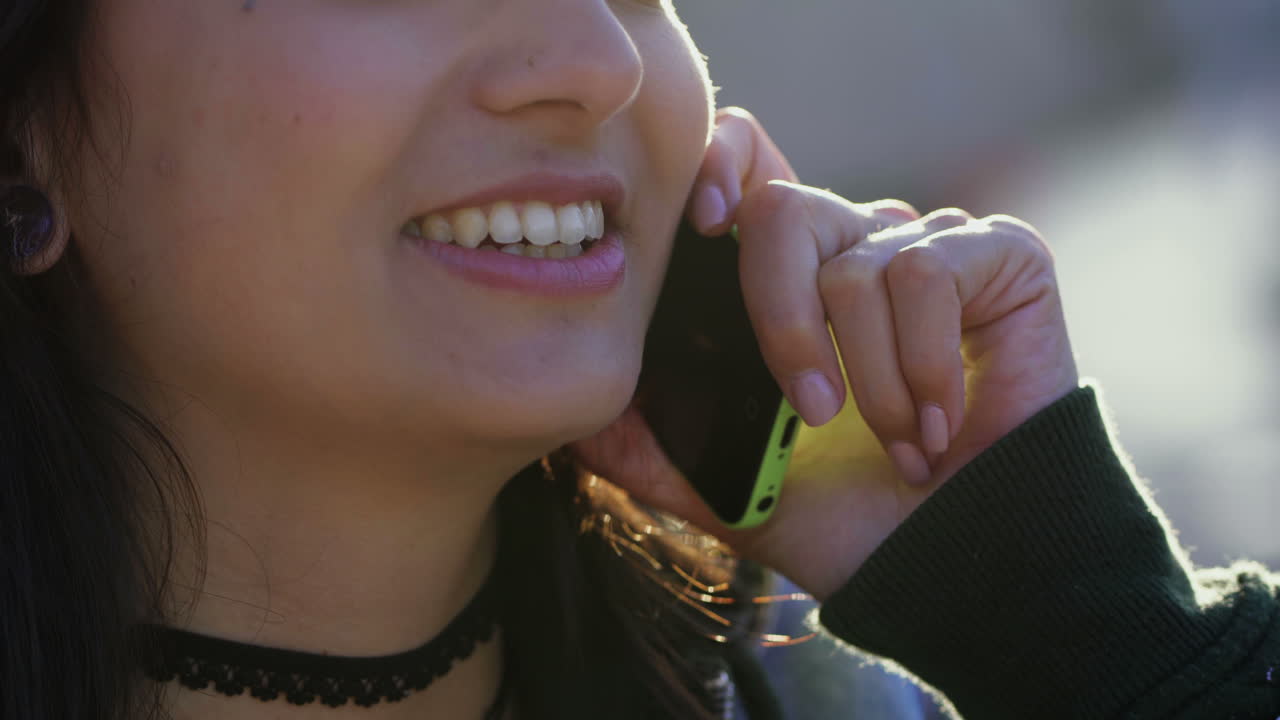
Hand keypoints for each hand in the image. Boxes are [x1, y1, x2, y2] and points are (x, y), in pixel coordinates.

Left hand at [568, 114, 1078, 601]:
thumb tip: (574, 425)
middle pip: (784, 211)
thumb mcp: (728, 491)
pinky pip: (930, 272)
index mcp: (791, 283)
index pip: (751, 167)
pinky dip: (924, 364)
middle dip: (783, 323)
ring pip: (857, 262)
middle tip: (812, 417)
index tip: (704, 222)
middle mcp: (857, 248)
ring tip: (897, 442)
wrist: (952, 562)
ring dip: (868, 379)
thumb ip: (652, 453)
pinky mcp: (1002, 258)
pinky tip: (940, 424)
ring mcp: (931, 247)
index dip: (721, 163)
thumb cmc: (850, 523)